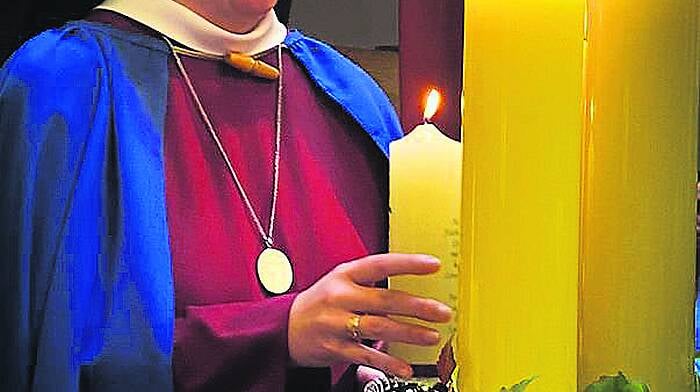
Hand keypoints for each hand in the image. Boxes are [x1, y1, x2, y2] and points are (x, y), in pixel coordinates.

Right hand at [288, 254, 452, 378]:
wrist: (285, 327)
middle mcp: (340, 296)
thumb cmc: (321, 302)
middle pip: (385, 299)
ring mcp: (337, 323)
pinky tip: (405, 368)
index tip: (434, 265)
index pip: (380, 265)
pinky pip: (365, 355)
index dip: (408, 264)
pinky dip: (387, 363)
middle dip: (417, 306)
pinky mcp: (335, 348)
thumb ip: (371, 282)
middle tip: (442, 311)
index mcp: (345, 275)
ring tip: (431, 336)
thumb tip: (410, 287)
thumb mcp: (340, 281)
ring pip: (378, 327)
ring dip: (409, 334)